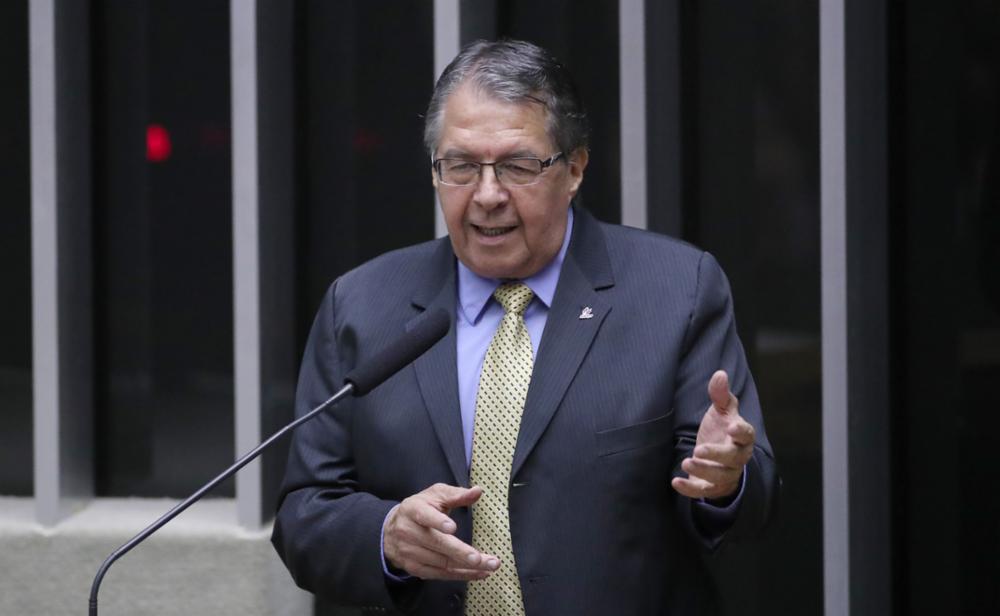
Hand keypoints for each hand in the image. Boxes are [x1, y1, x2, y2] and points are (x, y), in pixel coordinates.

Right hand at [383, 483, 499, 580]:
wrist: (392, 530)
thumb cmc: (421, 508)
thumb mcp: (435, 495)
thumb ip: (456, 494)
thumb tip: (478, 491)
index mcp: (413, 509)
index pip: (425, 515)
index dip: (438, 521)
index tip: (452, 527)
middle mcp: (408, 532)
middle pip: (437, 543)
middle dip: (460, 552)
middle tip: (480, 558)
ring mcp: (410, 552)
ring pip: (441, 562)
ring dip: (467, 567)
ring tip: (489, 566)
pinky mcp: (415, 568)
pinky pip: (440, 575)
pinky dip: (461, 575)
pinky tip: (479, 572)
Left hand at [671, 370, 754, 500]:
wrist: (716, 457)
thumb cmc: (721, 430)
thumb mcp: (721, 411)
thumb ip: (720, 394)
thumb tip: (720, 373)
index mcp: (741, 436)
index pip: (747, 434)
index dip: (741, 430)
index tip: (731, 426)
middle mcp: (737, 457)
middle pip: (733, 458)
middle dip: (717, 455)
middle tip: (698, 450)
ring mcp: (726, 474)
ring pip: (720, 477)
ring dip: (704, 471)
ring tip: (686, 462)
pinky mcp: (713, 487)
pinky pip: (704, 491)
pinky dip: (690, 489)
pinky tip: (676, 482)